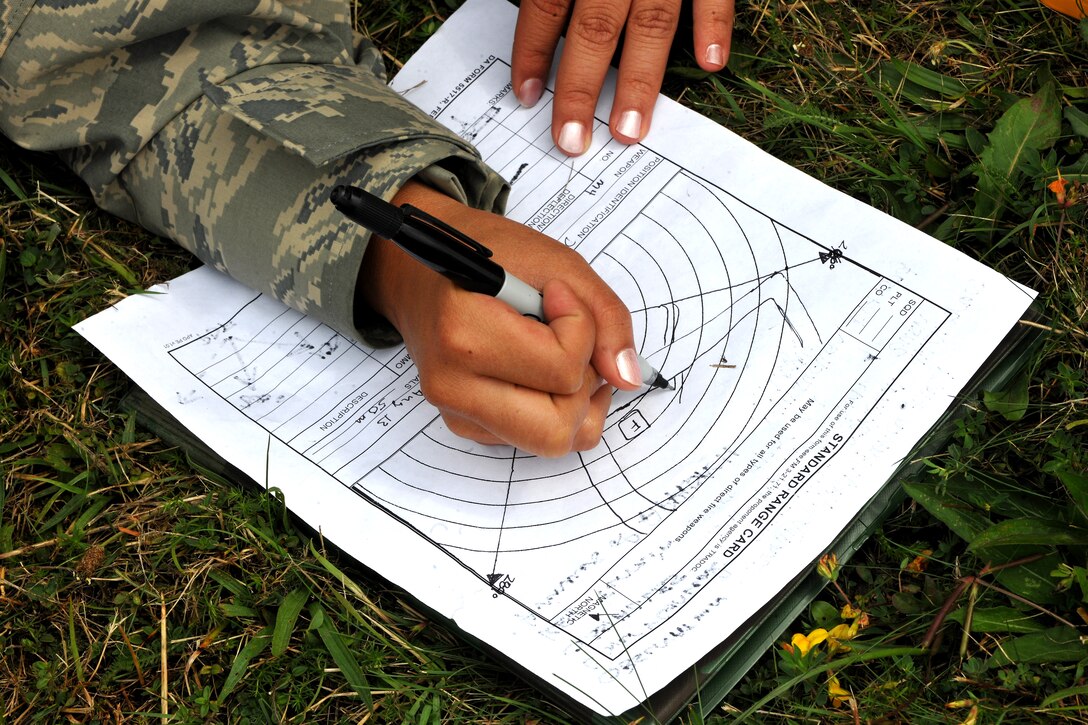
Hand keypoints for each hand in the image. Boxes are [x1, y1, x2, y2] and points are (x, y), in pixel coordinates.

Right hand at [358, 182, 643, 456]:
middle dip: (584, 384)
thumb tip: (627, 377)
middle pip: (558, 428)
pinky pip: (535, 440)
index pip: (562, 369)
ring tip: (559, 356)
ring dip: (575, 402)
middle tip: (569, 340)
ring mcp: (456, 412)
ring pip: (552, 443)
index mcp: (465, 334)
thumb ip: (605, 316)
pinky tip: (539, 371)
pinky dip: (554, 409)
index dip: (581, 329)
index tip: (557, 296)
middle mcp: (452, 385)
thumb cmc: (487, 257)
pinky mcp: (465, 426)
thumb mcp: (557, 263)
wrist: (421, 271)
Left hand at [512, 0, 734, 153]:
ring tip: (630, 131)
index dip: (532, 52)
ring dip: (640, 81)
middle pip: (594, 30)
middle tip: (572, 141)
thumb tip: (538, 21)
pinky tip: (709, 63)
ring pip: (652, 25)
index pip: (546, 7)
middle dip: (580, 89)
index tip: (525, 97)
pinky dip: (713, 27)